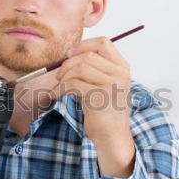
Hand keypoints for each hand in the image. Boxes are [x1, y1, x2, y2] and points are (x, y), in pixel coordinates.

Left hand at [54, 37, 135, 177]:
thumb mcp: (104, 84)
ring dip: (64, 75)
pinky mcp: (99, 97)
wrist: (112, 136)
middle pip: (88, 55)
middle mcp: (120, 74)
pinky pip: (74, 84)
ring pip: (80, 67)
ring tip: (59, 86)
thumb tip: (69, 53)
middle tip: (60, 75)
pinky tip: (57, 94)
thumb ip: (94, 68)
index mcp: (122, 67)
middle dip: (69, 63)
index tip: (70, 55)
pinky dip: (61, 88)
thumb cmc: (104, 110)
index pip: (103, 42)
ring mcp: (111, 85)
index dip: (83, 45)